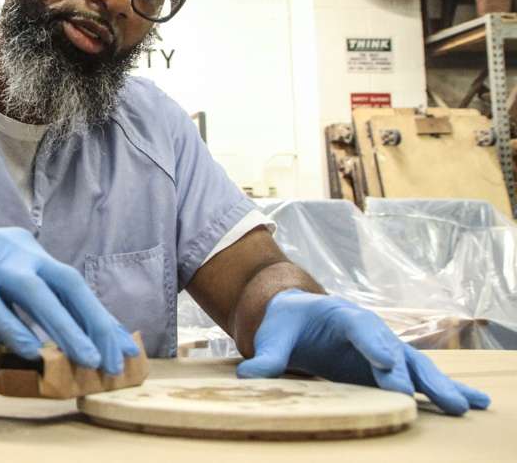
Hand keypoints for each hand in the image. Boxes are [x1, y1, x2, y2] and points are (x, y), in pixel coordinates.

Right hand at [0, 226, 138, 373]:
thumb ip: (21, 305)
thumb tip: (52, 341)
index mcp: (24, 248)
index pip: (71, 282)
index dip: (98, 315)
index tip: (120, 346)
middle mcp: (13, 249)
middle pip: (66, 282)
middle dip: (93, 321)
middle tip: (113, 358)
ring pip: (37, 292)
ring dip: (66, 327)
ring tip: (87, 358)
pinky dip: (15, 329)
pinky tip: (32, 352)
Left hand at [237, 289, 489, 414]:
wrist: (294, 316)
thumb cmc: (285, 324)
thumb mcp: (272, 338)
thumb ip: (265, 357)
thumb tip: (247, 377)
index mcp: (341, 315)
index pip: (361, 330)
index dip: (375, 347)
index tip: (388, 367)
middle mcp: (369, 330)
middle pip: (396, 350)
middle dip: (414, 374)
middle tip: (433, 398)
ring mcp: (382, 348)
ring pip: (415, 366)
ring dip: (439, 386)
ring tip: (466, 406)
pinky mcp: (387, 367)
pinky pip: (418, 378)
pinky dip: (443, 389)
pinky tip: (473, 404)